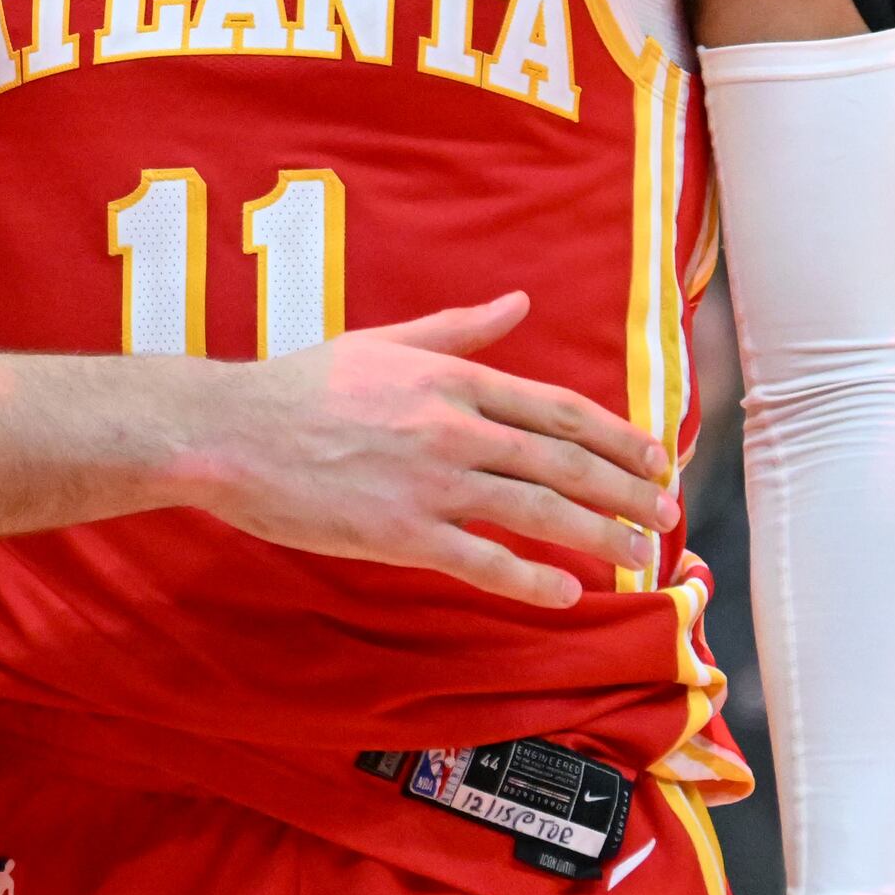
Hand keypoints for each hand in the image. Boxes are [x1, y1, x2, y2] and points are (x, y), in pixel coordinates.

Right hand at [184, 291, 673, 604]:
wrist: (229, 431)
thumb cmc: (301, 385)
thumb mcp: (384, 342)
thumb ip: (458, 327)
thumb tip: (520, 302)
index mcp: (451, 379)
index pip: (556, 409)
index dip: (616, 436)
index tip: (656, 459)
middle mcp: (452, 426)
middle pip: (563, 461)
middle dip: (625, 489)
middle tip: (666, 515)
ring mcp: (429, 481)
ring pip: (538, 510)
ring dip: (598, 534)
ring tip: (637, 557)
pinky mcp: (400, 532)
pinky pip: (482, 560)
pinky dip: (531, 578)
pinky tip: (567, 592)